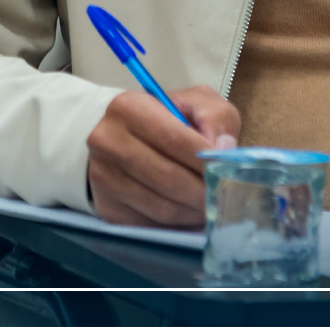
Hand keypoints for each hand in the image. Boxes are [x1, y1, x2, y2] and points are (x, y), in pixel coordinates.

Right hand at [87, 87, 241, 227]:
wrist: (115, 134)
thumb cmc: (161, 117)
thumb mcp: (193, 103)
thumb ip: (216, 119)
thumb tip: (225, 151)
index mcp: (130, 109)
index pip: (176, 141)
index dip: (207, 160)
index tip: (226, 171)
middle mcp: (108, 142)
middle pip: (169, 178)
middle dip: (204, 192)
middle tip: (223, 196)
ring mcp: (103, 177)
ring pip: (161, 207)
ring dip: (193, 212)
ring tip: (209, 206)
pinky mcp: (107, 206)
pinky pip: (150, 225)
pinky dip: (175, 225)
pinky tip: (187, 213)